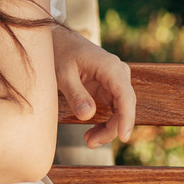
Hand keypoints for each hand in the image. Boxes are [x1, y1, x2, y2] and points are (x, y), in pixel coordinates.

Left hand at [52, 26, 134, 146]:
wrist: (57, 40)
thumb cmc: (58, 53)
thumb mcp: (61, 73)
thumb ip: (74, 93)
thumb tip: (87, 116)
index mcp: (110, 67)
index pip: (125, 96)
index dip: (126, 118)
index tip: (123, 137)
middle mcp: (119, 73)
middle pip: (124, 107)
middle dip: (111, 128)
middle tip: (90, 143)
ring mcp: (116, 81)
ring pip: (120, 110)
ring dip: (108, 128)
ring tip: (89, 140)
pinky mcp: (110, 87)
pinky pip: (113, 108)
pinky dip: (105, 121)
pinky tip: (92, 132)